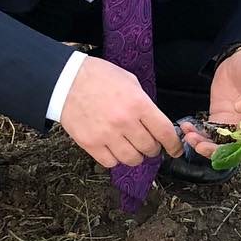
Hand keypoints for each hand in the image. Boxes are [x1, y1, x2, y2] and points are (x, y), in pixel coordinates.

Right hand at [59, 56, 181, 168]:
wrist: (66, 80)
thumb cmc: (98, 77)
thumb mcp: (130, 82)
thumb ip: (144, 103)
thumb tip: (155, 122)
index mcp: (138, 104)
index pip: (165, 132)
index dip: (174, 144)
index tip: (175, 149)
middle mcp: (125, 122)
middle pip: (150, 148)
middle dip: (153, 147)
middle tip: (148, 142)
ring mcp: (107, 135)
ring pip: (132, 159)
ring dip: (136, 155)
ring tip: (131, 146)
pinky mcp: (90, 144)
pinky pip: (111, 162)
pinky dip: (115, 158)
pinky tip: (114, 147)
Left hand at [181, 46, 240, 155]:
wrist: (239, 55)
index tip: (224, 147)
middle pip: (234, 148)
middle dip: (216, 151)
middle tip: (199, 145)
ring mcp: (233, 123)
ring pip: (218, 144)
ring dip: (203, 144)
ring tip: (189, 136)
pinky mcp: (218, 117)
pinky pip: (207, 131)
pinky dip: (197, 133)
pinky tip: (187, 127)